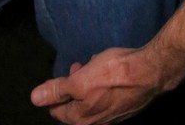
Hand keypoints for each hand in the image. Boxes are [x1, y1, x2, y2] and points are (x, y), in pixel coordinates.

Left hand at [31, 47, 164, 123]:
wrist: (150, 72)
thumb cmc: (113, 74)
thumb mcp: (80, 79)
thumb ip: (58, 89)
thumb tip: (34, 98)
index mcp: (81, 119)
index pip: (57, 110)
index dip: (55, 91)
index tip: (64, 74)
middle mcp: (96, 122)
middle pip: (75, 105)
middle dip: (73, 85)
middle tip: (78, 66)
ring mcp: (112, 116)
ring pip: (91, 99)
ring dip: (88, 82)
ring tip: (94, 64)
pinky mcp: (125, 107)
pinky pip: (106, 97)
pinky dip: (103, 84)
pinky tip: (109, 70)